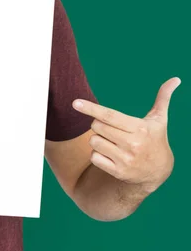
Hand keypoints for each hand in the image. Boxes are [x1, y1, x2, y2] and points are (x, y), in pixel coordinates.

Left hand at [72, 77, 179, 192]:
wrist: (159, 171)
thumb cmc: (155, 139)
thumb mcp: (159, 119)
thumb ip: (163, 98)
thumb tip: (175, 79)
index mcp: (140, 128)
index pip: (109, 115)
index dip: (91, 108)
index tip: (75, 103)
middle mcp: (133, 144)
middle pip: (97, 126)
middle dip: (99, 124)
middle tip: (112, 129)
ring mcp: (125, 159)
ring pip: (93, 141)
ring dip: (98, 139)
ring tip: (113, 142)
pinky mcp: (118, 172)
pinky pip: (94, 157)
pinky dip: (97, 155)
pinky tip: (110, 155)